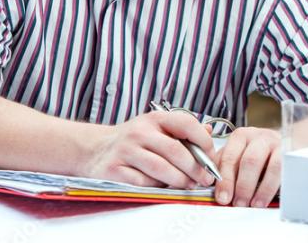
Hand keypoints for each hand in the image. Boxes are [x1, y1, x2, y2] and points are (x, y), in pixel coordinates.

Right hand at [84, 111, 216, 188]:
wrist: (96, 149)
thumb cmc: (134, 141)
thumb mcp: (156, 128)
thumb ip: (182, 131)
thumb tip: (209, 131)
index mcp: (154, 119)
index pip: (185, 123)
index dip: (203, 141)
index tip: (211, 157)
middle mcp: (139, 131)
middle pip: (175, 151)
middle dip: (195, 168)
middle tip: (205, 179)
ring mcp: (126, 150)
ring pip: (161, 169)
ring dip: (179, 181)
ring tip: (188, 186)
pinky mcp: (115, 169)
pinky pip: (143, 183)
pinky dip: (156, 188)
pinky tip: (161, 187)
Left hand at [214, 126, 280, 207]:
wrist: (288, 142)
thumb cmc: (259, 152)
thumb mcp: (241, 154)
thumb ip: (225, 164)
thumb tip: (211, 183)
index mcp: (241, 137)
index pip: (229, 156)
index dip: (224, 179)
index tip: (222, 197)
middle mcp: (258, 137)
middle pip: (248, 160)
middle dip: (241, 185)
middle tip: (237, 203)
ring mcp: (276, 144)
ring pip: (267, 166)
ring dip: (257, 188)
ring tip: (252, 204)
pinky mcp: (289, 154)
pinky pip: (282, 171)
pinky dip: (271, 187)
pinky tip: (266, 199)